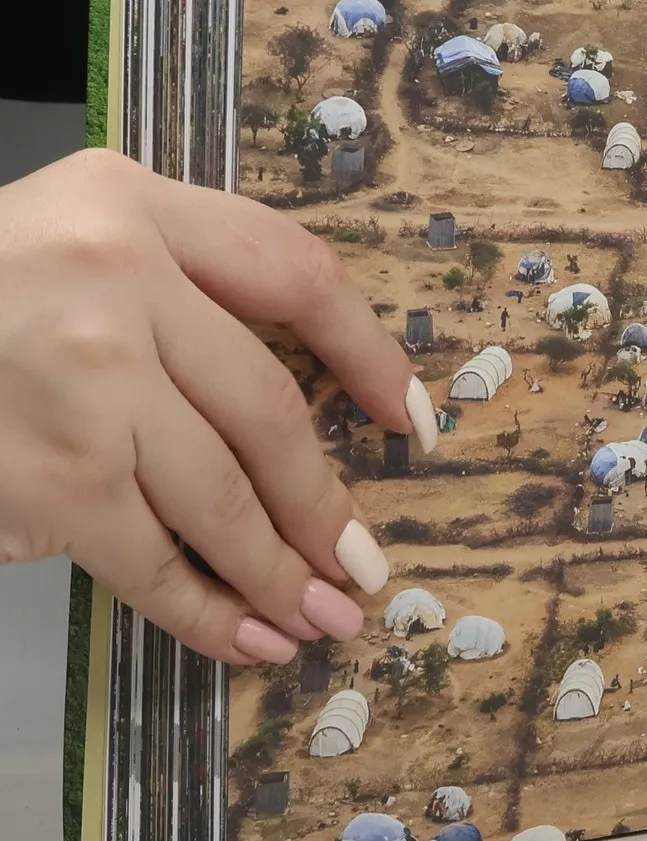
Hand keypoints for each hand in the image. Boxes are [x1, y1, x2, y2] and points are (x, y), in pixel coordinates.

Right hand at [0, 149, 434, 663]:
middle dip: (324, 502)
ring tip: (323, 618)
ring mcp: (78, 383)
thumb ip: (176, 282)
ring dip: (280, 571)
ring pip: (218, 494)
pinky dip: (204, 608)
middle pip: (267, 406)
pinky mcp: (41, 477)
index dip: (369, 352)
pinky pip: (146, 556)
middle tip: (365, 567)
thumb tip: (293, 414)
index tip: (412, 419)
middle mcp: (113, 278)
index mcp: (131, 202)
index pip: (296, 272)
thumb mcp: (69, 236)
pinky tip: (247, 637)